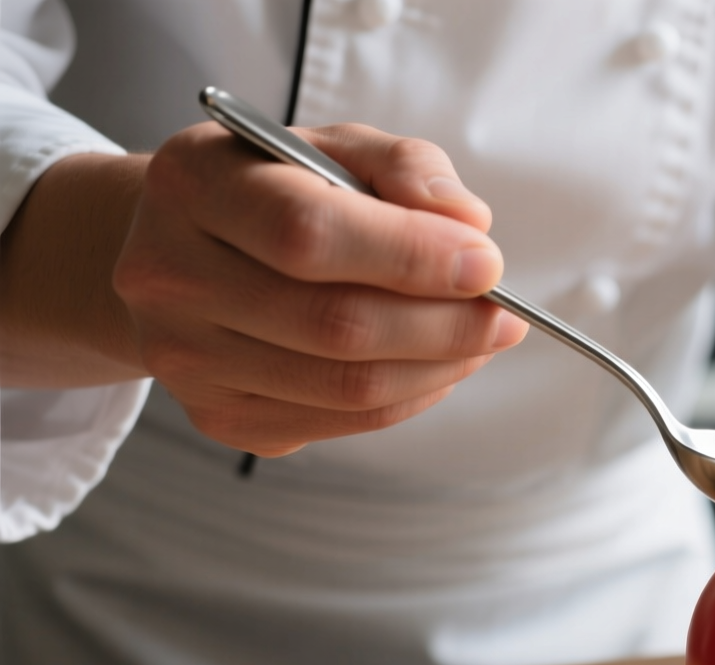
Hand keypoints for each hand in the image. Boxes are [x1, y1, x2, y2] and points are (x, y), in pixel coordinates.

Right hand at [0, 122, 525, 452]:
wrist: (184, 248)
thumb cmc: (276, 189)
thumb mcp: (336, 147)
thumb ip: (406, 168)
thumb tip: (468, 224)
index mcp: (193, 184)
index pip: (309, 235)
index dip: (412, 256)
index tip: (487, 264)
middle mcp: (167, 275)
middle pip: (335, 325)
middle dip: (445, 325)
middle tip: (504, 316)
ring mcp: (184, 358)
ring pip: (345, 387)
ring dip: (439, 367)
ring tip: (480, 338)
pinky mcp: (217, 415)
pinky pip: (341, 423)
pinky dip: (409, 398)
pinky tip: (434, 366)